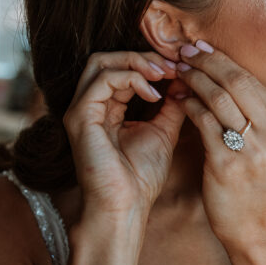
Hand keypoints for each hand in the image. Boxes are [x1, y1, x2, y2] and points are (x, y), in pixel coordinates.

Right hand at [62, 51, 187, 229]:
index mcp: (105, 108)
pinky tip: (154, 94)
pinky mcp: (79, 117)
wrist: (126, 208)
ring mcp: (80, 110)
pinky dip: (132, 78)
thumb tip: (185, 78)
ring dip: (137, 62)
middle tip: (173, 65)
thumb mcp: (163, 132)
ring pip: (101, 62)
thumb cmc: (141, 178)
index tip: (181, 67)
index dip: (151, 62)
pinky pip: (102, 80)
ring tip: (165, 74)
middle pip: (107, 59)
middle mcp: (88, 106)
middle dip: (143, 56)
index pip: (121, 68)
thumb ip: (170, 104)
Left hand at [175, 41, 265, 246]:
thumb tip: (226, 76)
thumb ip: (258, 115)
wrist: (255, 229)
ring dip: (195, 80)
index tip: (204, 49)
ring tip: (179, 72)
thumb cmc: (256, 185)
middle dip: (208, 62)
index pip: (254, 80)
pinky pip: (204, 121)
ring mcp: (254, 148)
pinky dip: (189, 105)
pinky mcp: (229, 162)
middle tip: (186, 52)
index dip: (225, 60)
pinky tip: (179, 99)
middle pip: (237, 82)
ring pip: (219, 97)